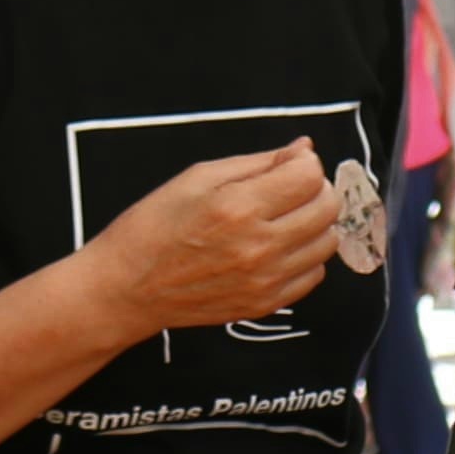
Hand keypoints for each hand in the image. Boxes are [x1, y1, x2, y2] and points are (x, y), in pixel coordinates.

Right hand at [82, 141, 340, 339]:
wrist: (127, 287)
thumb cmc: (154, 226)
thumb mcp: (198, 178)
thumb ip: (257, 162)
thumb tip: (303, 149)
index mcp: (238, 207)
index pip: (310, 176)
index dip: (305, 162)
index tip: (291, 162)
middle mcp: (259, 247)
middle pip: (327, 208)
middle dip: (315, 189)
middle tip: (290, 188)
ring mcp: (265, 281)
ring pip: (327, 242)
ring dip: (314, 223)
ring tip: (283, 218)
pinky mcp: (266, 305)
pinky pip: (314, 274)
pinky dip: (305, 256)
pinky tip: (277, 247)